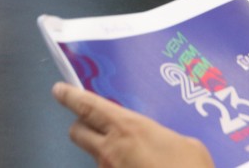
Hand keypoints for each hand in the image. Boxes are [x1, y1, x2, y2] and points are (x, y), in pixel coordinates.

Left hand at [53, 82, 213, 167]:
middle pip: (77, 132)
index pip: (88, 107)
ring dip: (106, 154)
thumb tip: (163, 143)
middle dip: (81, 126)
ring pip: (95, 157)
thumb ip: (164, 138)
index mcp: (128, 128)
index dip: (70, 97)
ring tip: (133, 158)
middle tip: (93, 124)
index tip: (59, 90)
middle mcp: (110, 151)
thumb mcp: (188, 145)